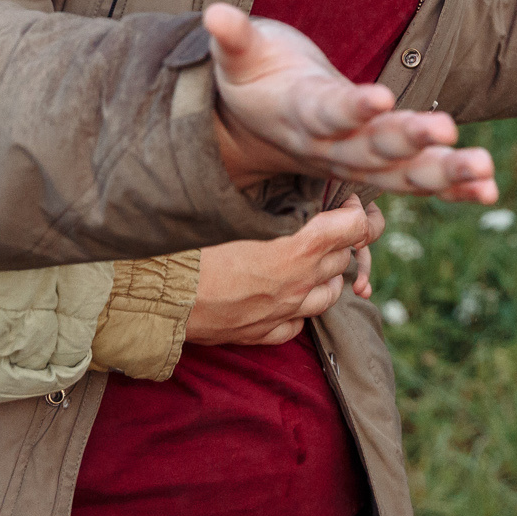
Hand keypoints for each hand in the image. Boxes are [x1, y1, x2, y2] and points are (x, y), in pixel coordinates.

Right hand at [187, 198, 386, 345]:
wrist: (161, 295)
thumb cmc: (194, 244)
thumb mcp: (237, 209)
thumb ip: (271, 200)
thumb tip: (286, 182)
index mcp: (299, 246)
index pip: (355, 228)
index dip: (354, 212)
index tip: (341, 203)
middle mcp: (300, 281)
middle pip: (342, 259)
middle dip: (337, 240)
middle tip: (317, 226)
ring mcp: (285, 311)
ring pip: (329, 295)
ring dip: (326, 276)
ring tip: (307, 262)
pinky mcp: (263, 333)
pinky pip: (298, 324)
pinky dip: (298, 309)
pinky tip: (284, 296)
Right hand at [207, 5, 497, 201]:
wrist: (255, 125)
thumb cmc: (251, 78)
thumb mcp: (237, 56)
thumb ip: (233, 38)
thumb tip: (216, 12)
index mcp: (298, 115)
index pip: (327, 114)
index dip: (352, 108)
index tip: (382, 98)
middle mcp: (331, 147)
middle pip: (372, 151)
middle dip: (410, 143)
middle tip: (446, 131)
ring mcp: (356, 160)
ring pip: (401, 174)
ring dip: (444, 172)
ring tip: (485, 169)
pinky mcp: (378, 165)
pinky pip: (417, 182)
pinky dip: (453, 189)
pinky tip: (489, 190)